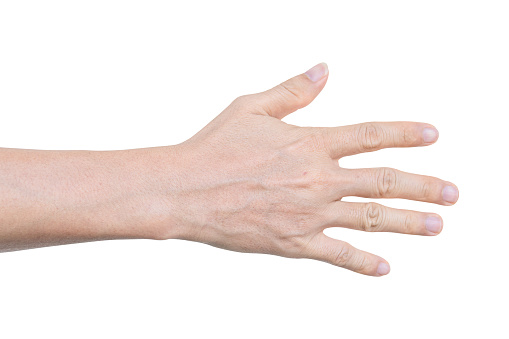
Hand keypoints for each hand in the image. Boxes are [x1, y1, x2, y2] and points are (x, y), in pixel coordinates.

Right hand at [161, 63, 458, 275]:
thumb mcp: (252, 107)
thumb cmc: (214, 147)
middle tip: (452, 193)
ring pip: (370, 218)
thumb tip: (324, 70)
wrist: (185, 190)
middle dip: (423, 187)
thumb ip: (293, 91)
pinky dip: (362, 263)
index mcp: (310, 144)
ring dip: (407, 223)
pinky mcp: (293, 242)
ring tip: (436, 226)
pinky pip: (336, 254)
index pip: (371, 136)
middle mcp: (317, 179)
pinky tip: (384, 268)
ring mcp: (308, 213)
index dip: (405, 134)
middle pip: (383, 181)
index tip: (432, 135)